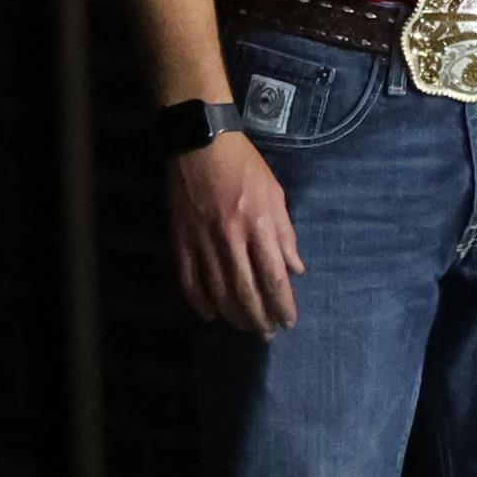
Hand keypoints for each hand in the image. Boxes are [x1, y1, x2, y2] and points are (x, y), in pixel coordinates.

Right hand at [167, 130, 302, 334]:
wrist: (199, 143)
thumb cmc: (244, 165)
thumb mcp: (275, 192)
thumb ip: (285, 233)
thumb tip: (295, 269)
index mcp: (258, 226)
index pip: (274, 278)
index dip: (282, 305)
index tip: (288, 322)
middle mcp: (231, 239)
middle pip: (247, 292)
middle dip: (260, 318)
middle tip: (267, 334)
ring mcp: (202, 241)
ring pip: (218, 291)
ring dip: (234, 315)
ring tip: (245, 327)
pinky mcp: (181, 239)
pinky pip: (189, 279)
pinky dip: (199, 301)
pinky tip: (211, 314)